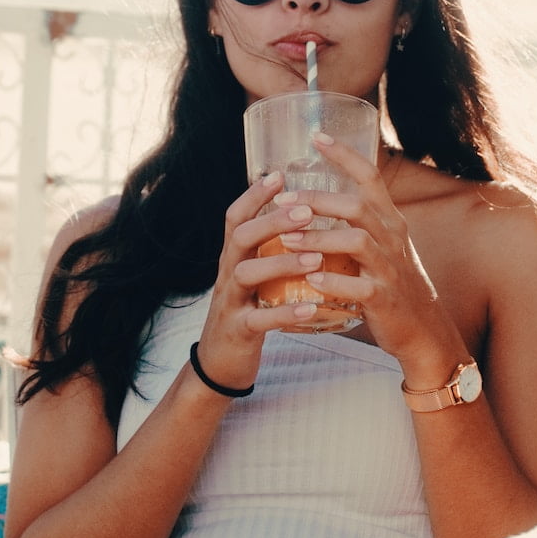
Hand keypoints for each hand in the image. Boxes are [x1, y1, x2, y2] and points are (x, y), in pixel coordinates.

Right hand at [194, 171, 327, 391]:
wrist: (220, 363)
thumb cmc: (247, 310)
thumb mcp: (253, 276)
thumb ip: (268, 249)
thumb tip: (300, 215)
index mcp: (233, 256)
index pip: (236, 216)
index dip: (254, 195)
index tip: (280, 174)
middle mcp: (227, 273)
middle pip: (241, 237)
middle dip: (272, 221)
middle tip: (306, 211)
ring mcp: (230, 302)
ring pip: (247, 274)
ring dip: (282, 263)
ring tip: (316, 256)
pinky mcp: (238, 331)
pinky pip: (260, 320)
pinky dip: (285, 313)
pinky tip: (311, 307)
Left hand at [252, 133, 458, 373]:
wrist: (423, 328)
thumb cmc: (392, 281)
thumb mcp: (382, 243)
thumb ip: (356, 222)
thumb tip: (312, 200)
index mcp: (390, 220)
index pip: (370, 176)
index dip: (344, 154)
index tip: (316, 137)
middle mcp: (392, 238)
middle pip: (356, 206)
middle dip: (317, 200)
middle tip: (282, 200)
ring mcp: (390, 268)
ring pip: (356, 242)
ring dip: (318, 238)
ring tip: (286, 239)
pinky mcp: (384, 299)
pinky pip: (358, 287)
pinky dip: (333, 282)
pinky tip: (311, 280)